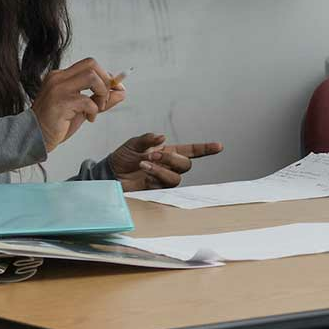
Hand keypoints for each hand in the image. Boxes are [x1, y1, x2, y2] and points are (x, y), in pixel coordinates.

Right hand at [30, 58, 123, 152]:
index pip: (90, 65)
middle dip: (106, 81)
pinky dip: (94, 110)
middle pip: (92, 64)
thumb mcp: (83, 109)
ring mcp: (58, 88)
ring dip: (102, 94)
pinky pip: (88, 100)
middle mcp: (58, 78)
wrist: (34, 137)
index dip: (106, 76)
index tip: (112, 90)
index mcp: (61, 76)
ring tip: (98, 108)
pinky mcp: (60, 102)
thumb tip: (122, 92)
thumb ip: (100, 99)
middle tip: (103, 99)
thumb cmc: (57, 123)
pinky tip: (89, 119)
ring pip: (92, 77)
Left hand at [108, 133, 223, 190]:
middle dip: (171, 159)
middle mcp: (169, 167)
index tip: (219, 146)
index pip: (191, 151)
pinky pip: (163, 186)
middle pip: (186, 165)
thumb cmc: (123, 158)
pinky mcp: (156, 190)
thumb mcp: (133, 144)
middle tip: (153, 156)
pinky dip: (153, 177)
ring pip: (176, 178)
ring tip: (144, 165)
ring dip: (161, 170)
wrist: (109, 174)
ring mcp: (163, 180)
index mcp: (168, 152)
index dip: (205, 149)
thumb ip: (148, 139)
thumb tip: (162, 138)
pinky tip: (143, 173)